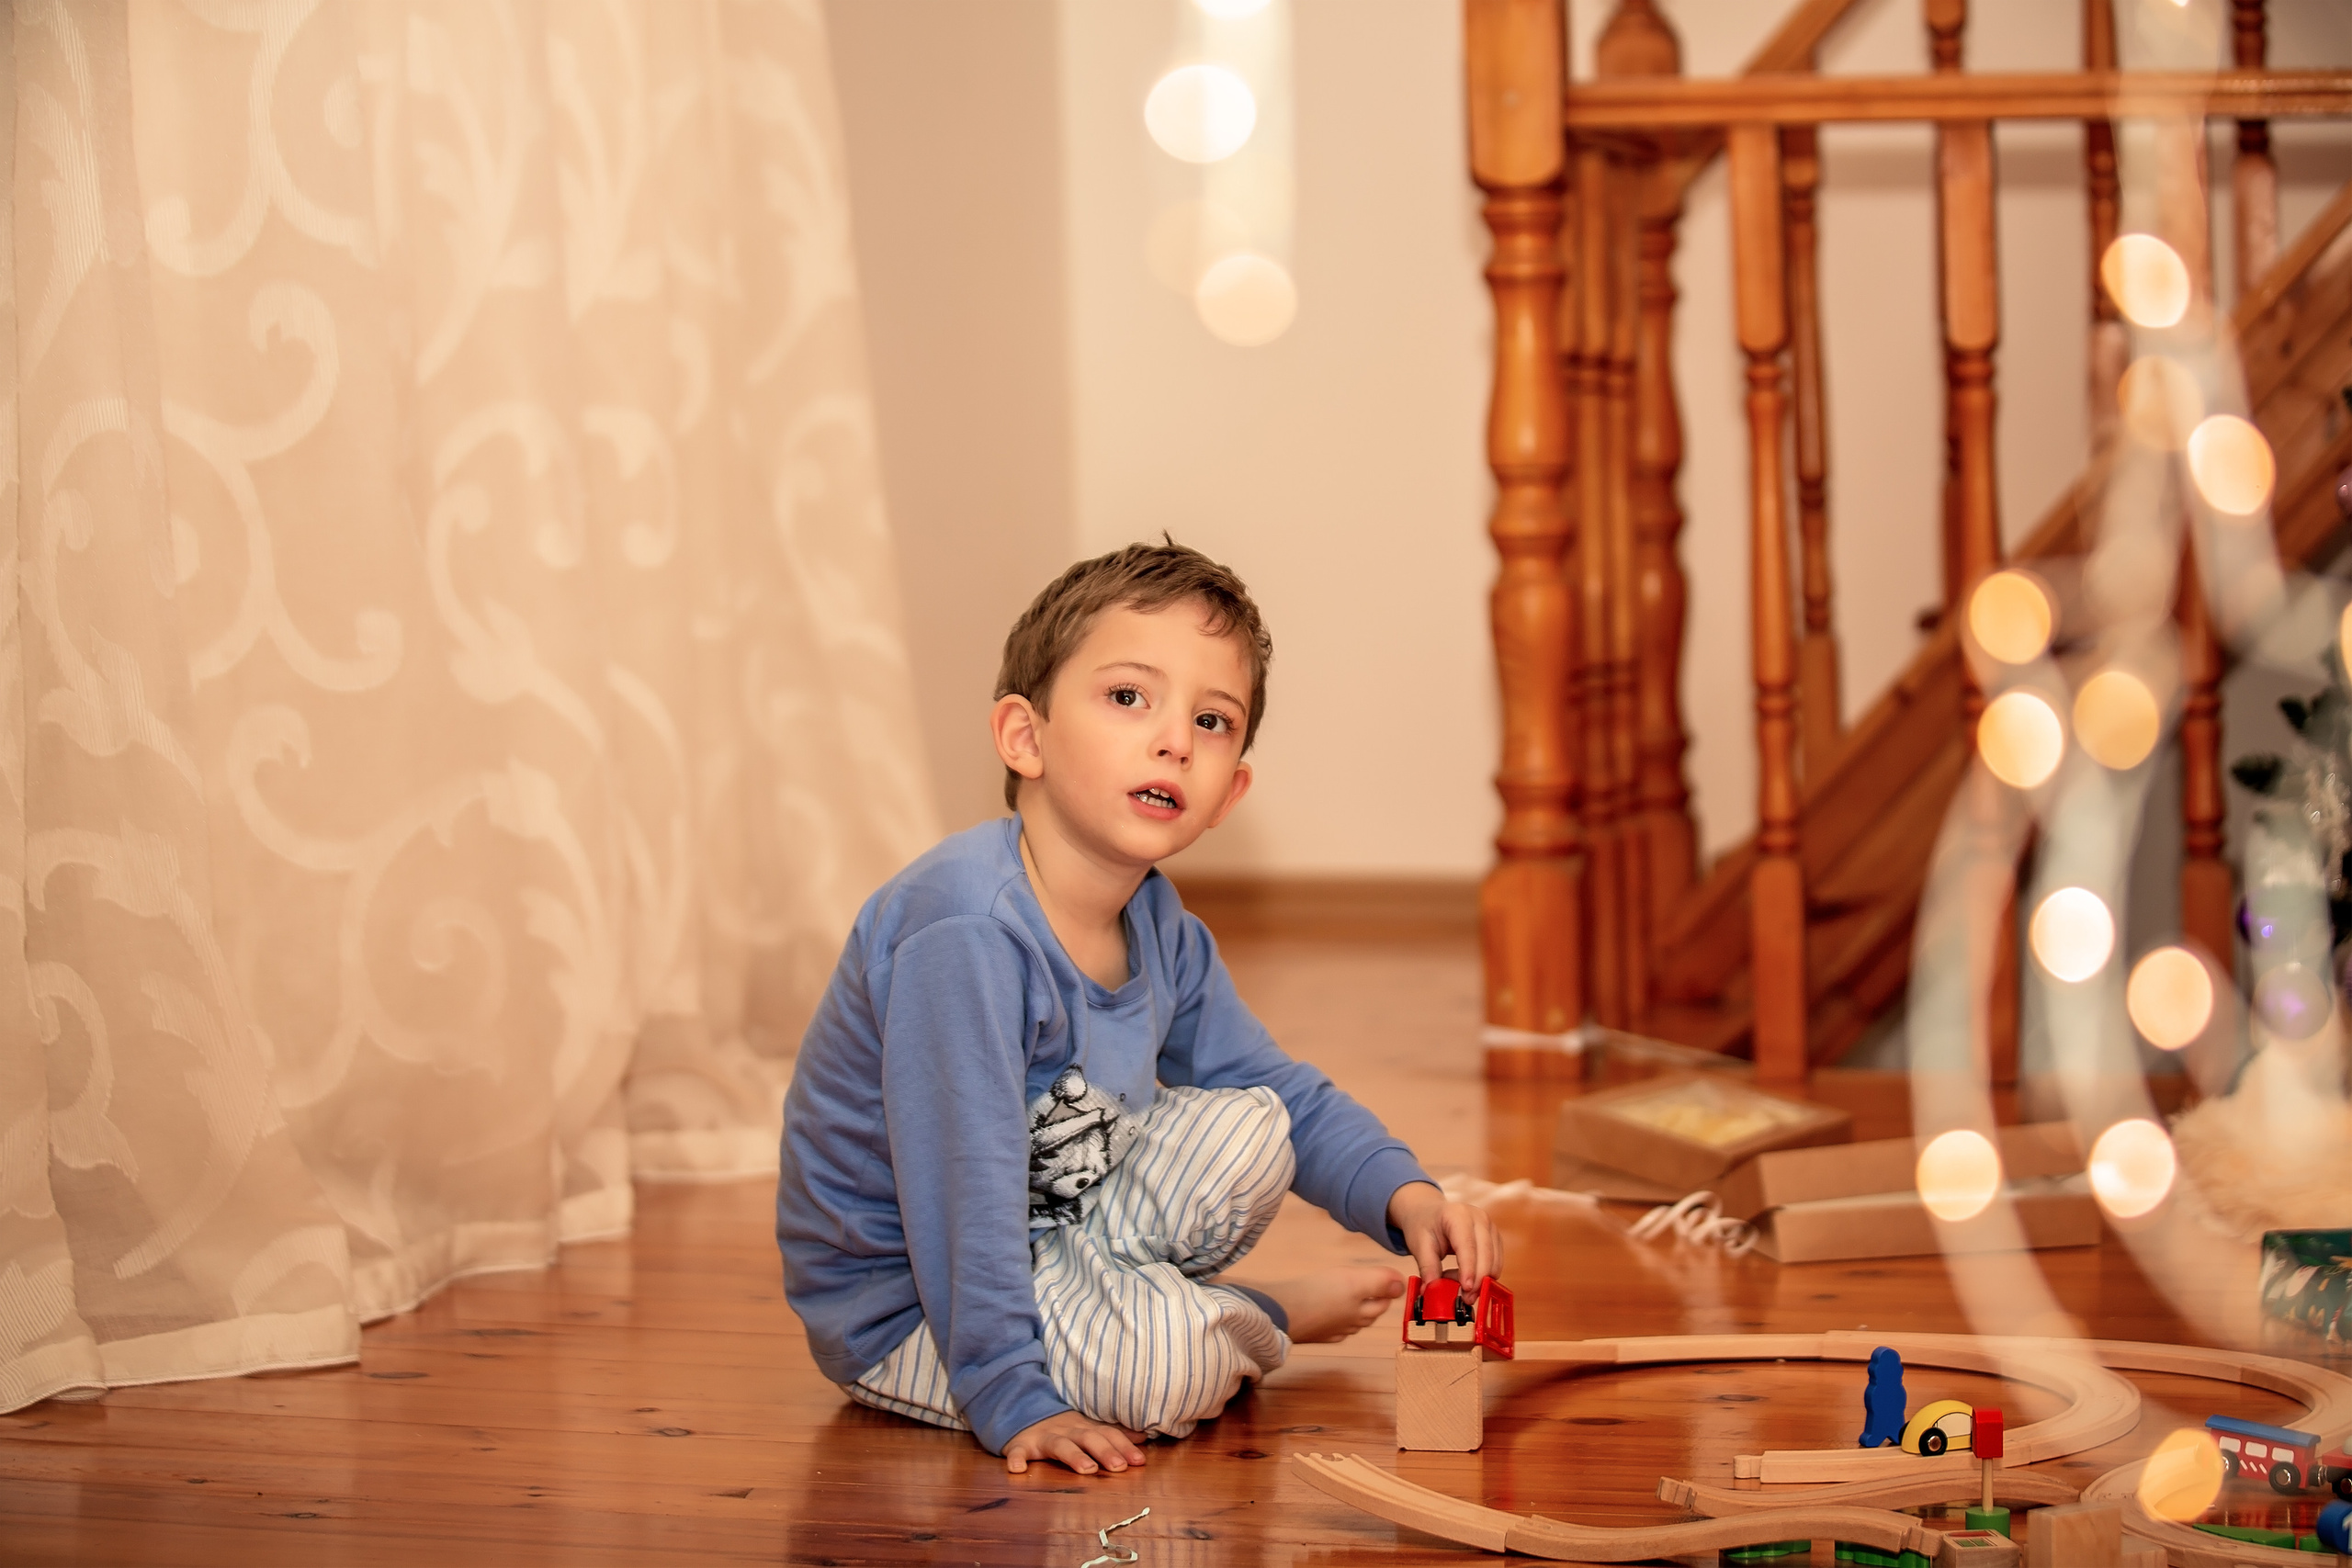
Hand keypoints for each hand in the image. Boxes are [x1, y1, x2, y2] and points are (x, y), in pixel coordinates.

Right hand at [1002, 1410, 1148, 1474]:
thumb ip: (1113, 1433)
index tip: (1139, 1461)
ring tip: (1087, 1469)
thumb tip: (1144, 1437)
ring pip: (1059, 1445)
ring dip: (1073, 1456)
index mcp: (1084, 1428)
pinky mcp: (1021, 1444)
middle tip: (1120, 1467)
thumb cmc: (1061, 1427)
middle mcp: (1067, 1430)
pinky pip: (1017, 1451)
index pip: (1107, 1434)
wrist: (1022, 1412)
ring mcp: (1043, 1437)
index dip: (1123, 1446)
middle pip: (1088, 1438)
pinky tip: (1017, 1469)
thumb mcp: (1088, 1427)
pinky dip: (1016, 1458)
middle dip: (1105, 1451)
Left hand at [1387, 1182, 1501, 1287]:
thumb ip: (1427, 1267)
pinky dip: (1483, 1275)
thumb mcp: (1419, 1244)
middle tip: (1464, 1299)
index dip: (1469, 1269)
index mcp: (1458, 1215)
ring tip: (1455, 1281)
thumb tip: (1431, 1290)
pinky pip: (1496, 1263)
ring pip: (1494, 1262)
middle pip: (1486, 1254)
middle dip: (1478, 1280)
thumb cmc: (1424, 1225)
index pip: (1467, 1245)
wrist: (1429, 1213)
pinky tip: (1464, 1275)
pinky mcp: (1495, 1238)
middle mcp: (1479, 1218)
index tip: (1466, 1289)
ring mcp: (1490, 1227)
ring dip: (1480, 1279)